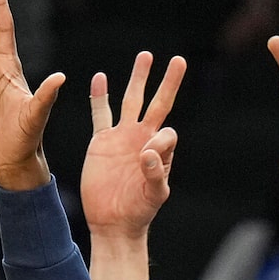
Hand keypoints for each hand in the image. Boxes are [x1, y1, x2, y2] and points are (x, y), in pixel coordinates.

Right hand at [79, 51, 184, 240]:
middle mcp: (142, 137)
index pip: (166, 130)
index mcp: (159, 150)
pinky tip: (100, 77)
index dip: (160, 140)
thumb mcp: (154, 195)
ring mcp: (122, 137)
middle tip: (178, 60)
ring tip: (146, 56)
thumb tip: (147, 151)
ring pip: (132, 101)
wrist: (113, 223)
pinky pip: (101, 114)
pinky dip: (100, 97)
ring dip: (139, 79)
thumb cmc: (139, 211)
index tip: (147, 159)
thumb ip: (155, 173)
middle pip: (158, 102)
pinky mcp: (101, 142)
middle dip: (168, 82)